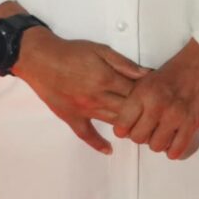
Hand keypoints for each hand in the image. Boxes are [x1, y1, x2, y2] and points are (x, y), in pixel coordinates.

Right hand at [13, 28, 146, 155]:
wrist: (40, 59)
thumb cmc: (70, 52)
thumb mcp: (100, 50)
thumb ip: (123, 63)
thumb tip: (145, 73)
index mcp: (106, 79)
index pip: (136, 91)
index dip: (149, 93)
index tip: (158, 95)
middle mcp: (97, 98)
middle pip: (128, 109)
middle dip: (144, 112)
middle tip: (156, 114)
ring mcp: (84, 110)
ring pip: (113, 122)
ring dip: (129, 126)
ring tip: (142, 128)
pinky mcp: (71, 117)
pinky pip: (86, 134)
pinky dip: (98, 143)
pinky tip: (109, 149)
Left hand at [113, 39, 198, 159]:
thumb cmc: (174, 72)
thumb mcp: (146, 80)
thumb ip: (134, 102)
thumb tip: (125, 126)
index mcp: (142, 93)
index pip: (121, 127)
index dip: (125, 129)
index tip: (131, 127)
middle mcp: (157, 105)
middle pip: (138, 139)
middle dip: (143, 136)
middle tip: (150, 129)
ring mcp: (175, 115)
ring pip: (156, 146)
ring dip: (159, 142)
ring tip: (164, 133)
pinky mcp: (192, 122)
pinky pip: (177, 149)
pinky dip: (174, 150)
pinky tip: (175, 141)